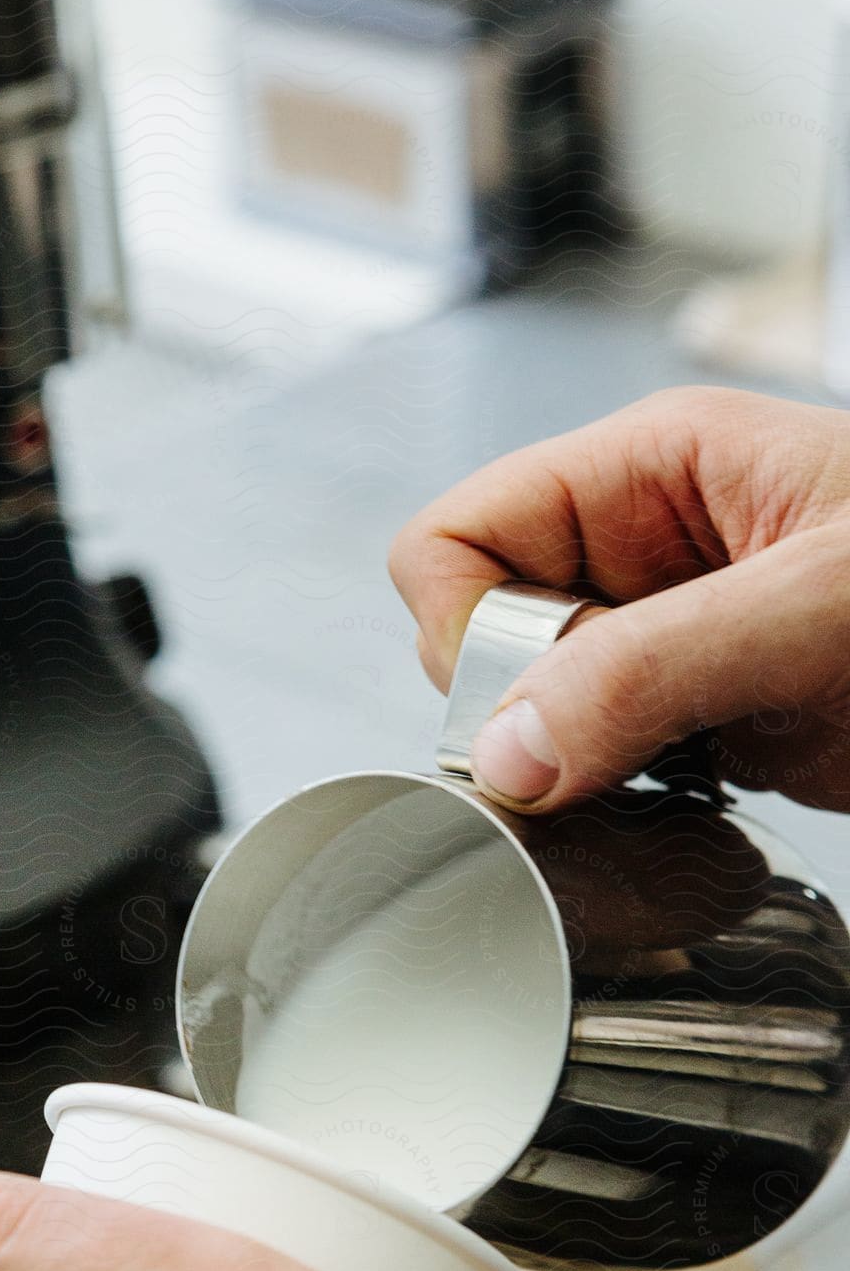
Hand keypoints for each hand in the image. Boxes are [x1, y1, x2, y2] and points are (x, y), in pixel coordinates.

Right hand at [389, 387, 849, 812]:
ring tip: (673, 770)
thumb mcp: (816, 605)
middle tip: (626, 739)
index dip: (468, 634)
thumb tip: (509, 752)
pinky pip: (602, 759)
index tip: (540, 708)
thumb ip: (653, 667)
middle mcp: (646, 546)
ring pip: (536, 706)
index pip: (456, 537)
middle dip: (521, 710)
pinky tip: (688, 802)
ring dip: (570, 763)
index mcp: (650, 468)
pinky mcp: (706, 716)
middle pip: (482, 632)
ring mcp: (672, 637)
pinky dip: (616, 798)